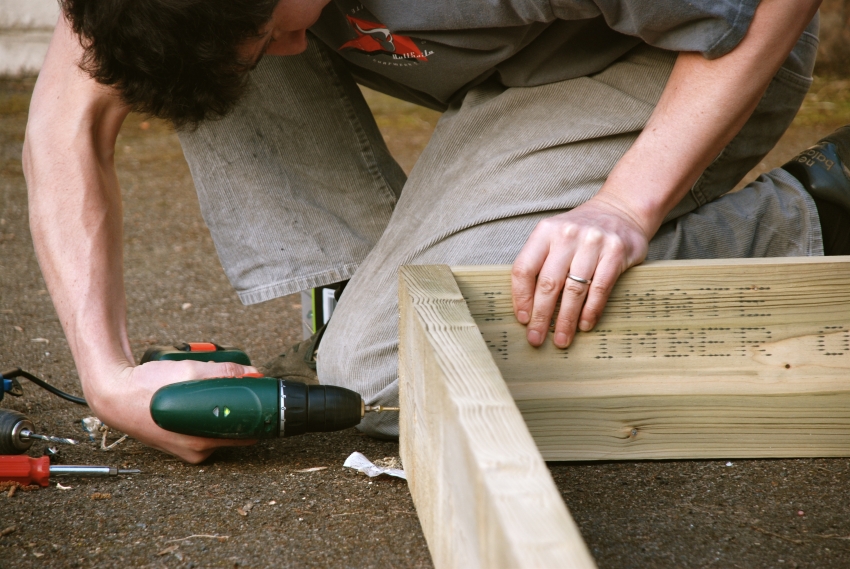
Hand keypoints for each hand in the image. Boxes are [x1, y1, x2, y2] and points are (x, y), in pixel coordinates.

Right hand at [85, 360, 258, 462]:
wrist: (112, 394)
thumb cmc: (145, 389)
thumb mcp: (189, 373)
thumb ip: (223, 372)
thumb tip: (250, 372)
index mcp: (202, 443)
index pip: (247, 434)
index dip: (258, 415)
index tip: (264, 399)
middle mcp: (195, 450)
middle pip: (232, 428)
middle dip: (237, 406)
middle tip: (235, 384)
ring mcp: (185, 447)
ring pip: (216, 425)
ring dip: (219, 406)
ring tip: (208, 386)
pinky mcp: (177, 439)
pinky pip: (200, 425)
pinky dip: (203, 410)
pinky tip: (196, 395)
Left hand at [512, 196, 649, 348]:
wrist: (621, 210)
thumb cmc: (581, 232)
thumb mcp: (554, 236)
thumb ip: (540, 262)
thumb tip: (527, 307)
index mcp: (545, 231)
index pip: (524, 268)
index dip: (521, 298)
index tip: (523, 319)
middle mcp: (567, 235)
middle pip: (548, 283)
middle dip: (541, 316)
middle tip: (536, 339)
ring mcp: (592, 242)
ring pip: (574, 290)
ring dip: (566, 320)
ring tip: (561, 339)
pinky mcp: (615, 252)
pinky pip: (600, 288)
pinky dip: (591, 310)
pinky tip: (584, 325)